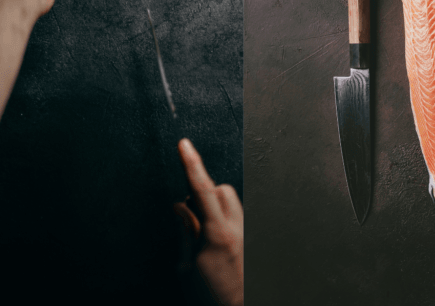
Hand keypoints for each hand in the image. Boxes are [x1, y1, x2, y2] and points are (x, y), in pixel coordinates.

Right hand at [175, 138, 243, 305]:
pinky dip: (224, 225)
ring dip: (216, 209)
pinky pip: (237, 221)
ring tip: (206, 236)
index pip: (202, 189)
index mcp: (217, 235)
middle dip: (203, 195)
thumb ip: (186, 233)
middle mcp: (238, 230)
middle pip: (221, 190)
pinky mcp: (253, 242)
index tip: (184, 145)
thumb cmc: (211, 298)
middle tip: (190, 221)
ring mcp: (248, 236)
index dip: (191, 164)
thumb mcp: (187, 268)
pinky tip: (220, 248)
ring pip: (231, 203)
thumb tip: (181, 207)